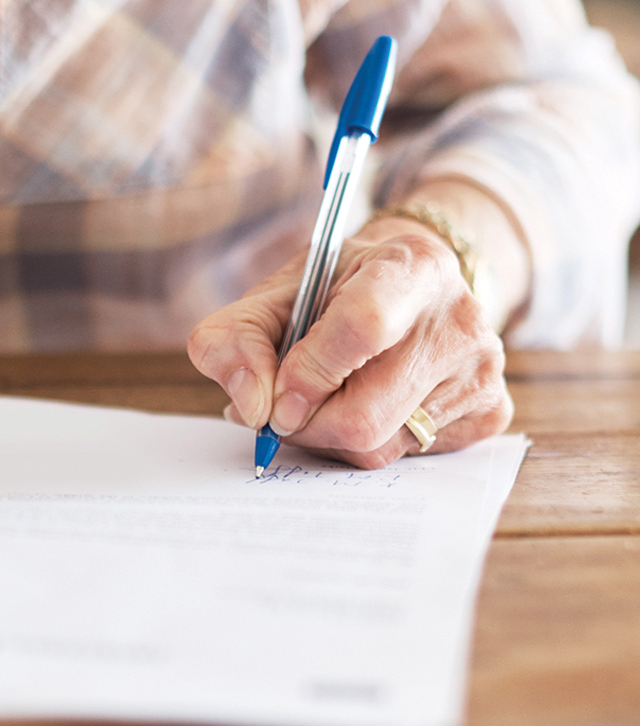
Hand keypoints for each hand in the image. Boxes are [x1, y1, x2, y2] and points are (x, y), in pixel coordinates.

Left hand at [187, 216, 511, 467]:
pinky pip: (407, 459)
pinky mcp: (490, 411)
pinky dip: (366, 446)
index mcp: (410, 266)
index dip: (308, 373)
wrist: (408, 285)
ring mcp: (482, 368)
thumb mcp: (274, 294)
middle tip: (283, 409)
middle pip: (365, 413)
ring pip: (381, 446)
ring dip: (330, 437)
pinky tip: (364, 405)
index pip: (362, 327)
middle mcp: (460, 316)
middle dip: (305, 423)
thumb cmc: (334, 291)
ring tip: (323, 399)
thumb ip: (235, 340)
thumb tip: (250, 408)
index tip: (275, 396)